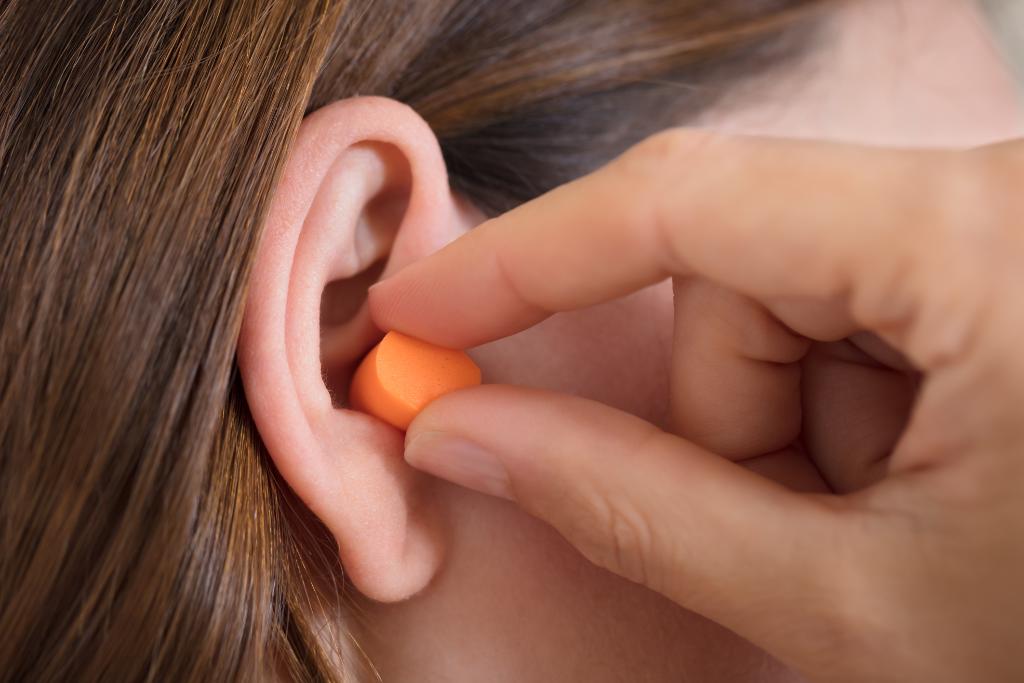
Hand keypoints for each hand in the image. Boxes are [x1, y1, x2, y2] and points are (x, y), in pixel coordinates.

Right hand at [368, 130, 1023, 682]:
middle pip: (745, 264)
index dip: (528, 257)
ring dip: (800, 417)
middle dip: (731, 409)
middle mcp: (1011, 192)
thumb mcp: (854, 607)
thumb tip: (465, 429)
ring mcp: (1016, 217)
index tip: (427, 308)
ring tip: (901, 521)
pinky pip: (864, 297)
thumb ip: (631, 508)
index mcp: (990, 243)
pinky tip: (938, 480)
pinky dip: (855, 398)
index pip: (686, 200)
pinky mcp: (1016, 253)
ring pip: (799, 289)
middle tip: (808, 531)